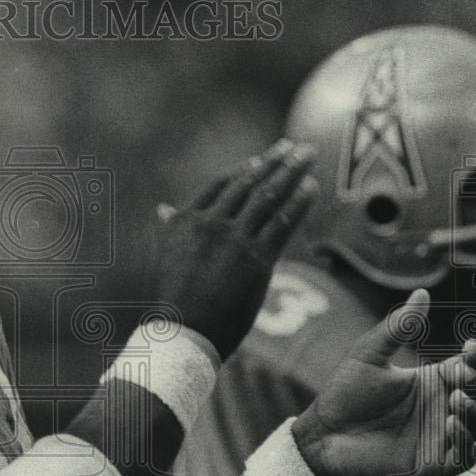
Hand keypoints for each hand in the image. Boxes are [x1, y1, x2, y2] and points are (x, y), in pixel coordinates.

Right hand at [156, 139, 317, 358]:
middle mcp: (210, 222)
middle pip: (248, 183)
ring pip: (268, 196)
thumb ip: (172, 226)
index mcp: (185, 219)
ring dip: (292, 171)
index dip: (243, 169)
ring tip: (308, 154)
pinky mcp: (257, 258)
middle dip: (275, 161)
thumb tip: (163, 207)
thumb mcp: (168, 254)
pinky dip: (299, 201)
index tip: (261, 158)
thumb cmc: (176, 297)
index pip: (220, 184)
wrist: (186, 330)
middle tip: (294, 146)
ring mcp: (234, 239)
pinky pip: (283, 222)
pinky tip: (312, 187)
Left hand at [292, 289, 475, 475]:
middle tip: (457, 376)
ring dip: (474, 413)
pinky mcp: (431, 465)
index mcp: (429, 383)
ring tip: (455, 400)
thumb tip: (423, 292)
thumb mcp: (369, 355)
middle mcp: (438, 410)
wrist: (322, 435)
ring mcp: (437, 438)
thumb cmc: (344, 395)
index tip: (470, 345)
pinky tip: (450, 425)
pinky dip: (465, 443)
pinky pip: (464, 458)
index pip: (467, 369)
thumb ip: (398, 327)